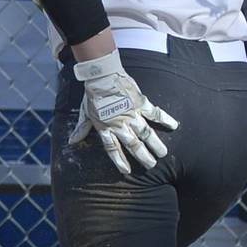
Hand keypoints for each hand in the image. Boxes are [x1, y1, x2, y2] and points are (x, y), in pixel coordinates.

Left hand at [69, 51, 179, 174]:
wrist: (102, 75)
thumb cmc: (92, 95)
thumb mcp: (85, 113)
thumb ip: (82, 128)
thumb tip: (72, 142)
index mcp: (105, 128)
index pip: (113, 149)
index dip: (119, 161)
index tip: (126, 171)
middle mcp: (120, 124)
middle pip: (133, 145)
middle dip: (142, 157)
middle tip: (151, 165)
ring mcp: (132, 114)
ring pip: (146, 133)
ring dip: (155, 144)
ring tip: (163, 154)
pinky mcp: (141, 103)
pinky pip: (155, 113)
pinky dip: (165, 119)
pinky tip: (175, 126)